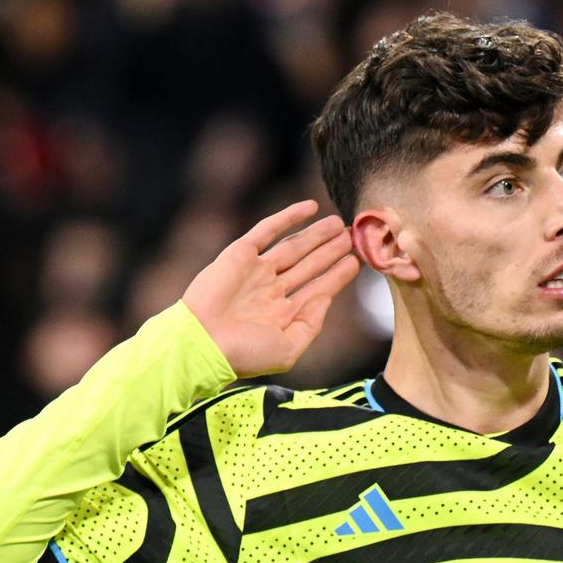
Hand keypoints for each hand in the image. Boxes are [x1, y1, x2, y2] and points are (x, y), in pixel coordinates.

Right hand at [182, 200, 360, 377]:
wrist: (202, 343)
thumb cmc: (243, 354)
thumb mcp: (288, 348)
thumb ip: (311, 324)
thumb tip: (327, 297)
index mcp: (283, 314)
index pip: (319, 289)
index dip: (339, 275)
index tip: (360, 261)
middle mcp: (271, 290)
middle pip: (310, 264)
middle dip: (332, 251)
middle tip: (354, 236)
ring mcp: (256, 271)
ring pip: (294, 246)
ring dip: (317, 234)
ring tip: (340, 224)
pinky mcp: (240, 254)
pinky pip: (268, 230)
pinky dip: (288, 217)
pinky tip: (311, 207)